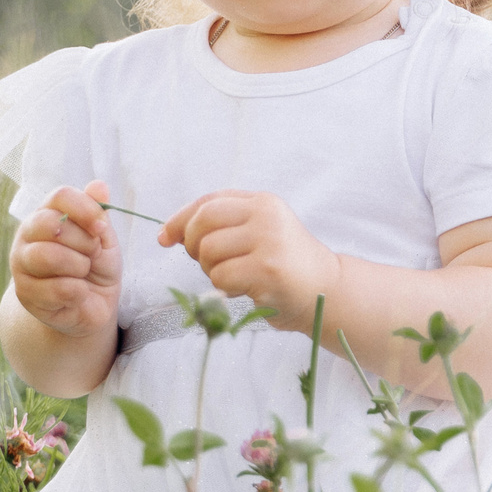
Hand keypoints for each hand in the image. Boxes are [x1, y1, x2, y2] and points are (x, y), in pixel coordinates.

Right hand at [10, 181, 121, 341]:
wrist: (89, 306)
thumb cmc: (95, 266)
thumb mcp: (103, 239)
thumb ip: (98, 215)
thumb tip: (100, 185)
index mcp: (47, 214)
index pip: (60, 196)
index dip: (86, 209)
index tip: (102, 228)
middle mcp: (27, 236)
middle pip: (51, 224)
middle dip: (84, 242)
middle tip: (92, 254)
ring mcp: (21, 265)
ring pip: (48, 256)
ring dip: (79, 266)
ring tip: (83, 272)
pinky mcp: (25, 294)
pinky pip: (57, 289)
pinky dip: (78, 291)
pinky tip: (78, 293)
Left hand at [159, 190, 336, 326]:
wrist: (326, 291)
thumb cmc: (284, 265)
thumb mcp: (260, 232)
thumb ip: (223, 225)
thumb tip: (168, 233)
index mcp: (263, 202)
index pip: (209, 201)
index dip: (181, 219)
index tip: (165, 237)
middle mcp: (266, 215)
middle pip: (203, 222)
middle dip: (194, 246)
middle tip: (209, 263)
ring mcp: (269, 241)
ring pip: (208, 251)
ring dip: (212, 271)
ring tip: (235, 276)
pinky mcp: (267, 269)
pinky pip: (220, 277)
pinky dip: (224, 289)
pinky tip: (245, 289)